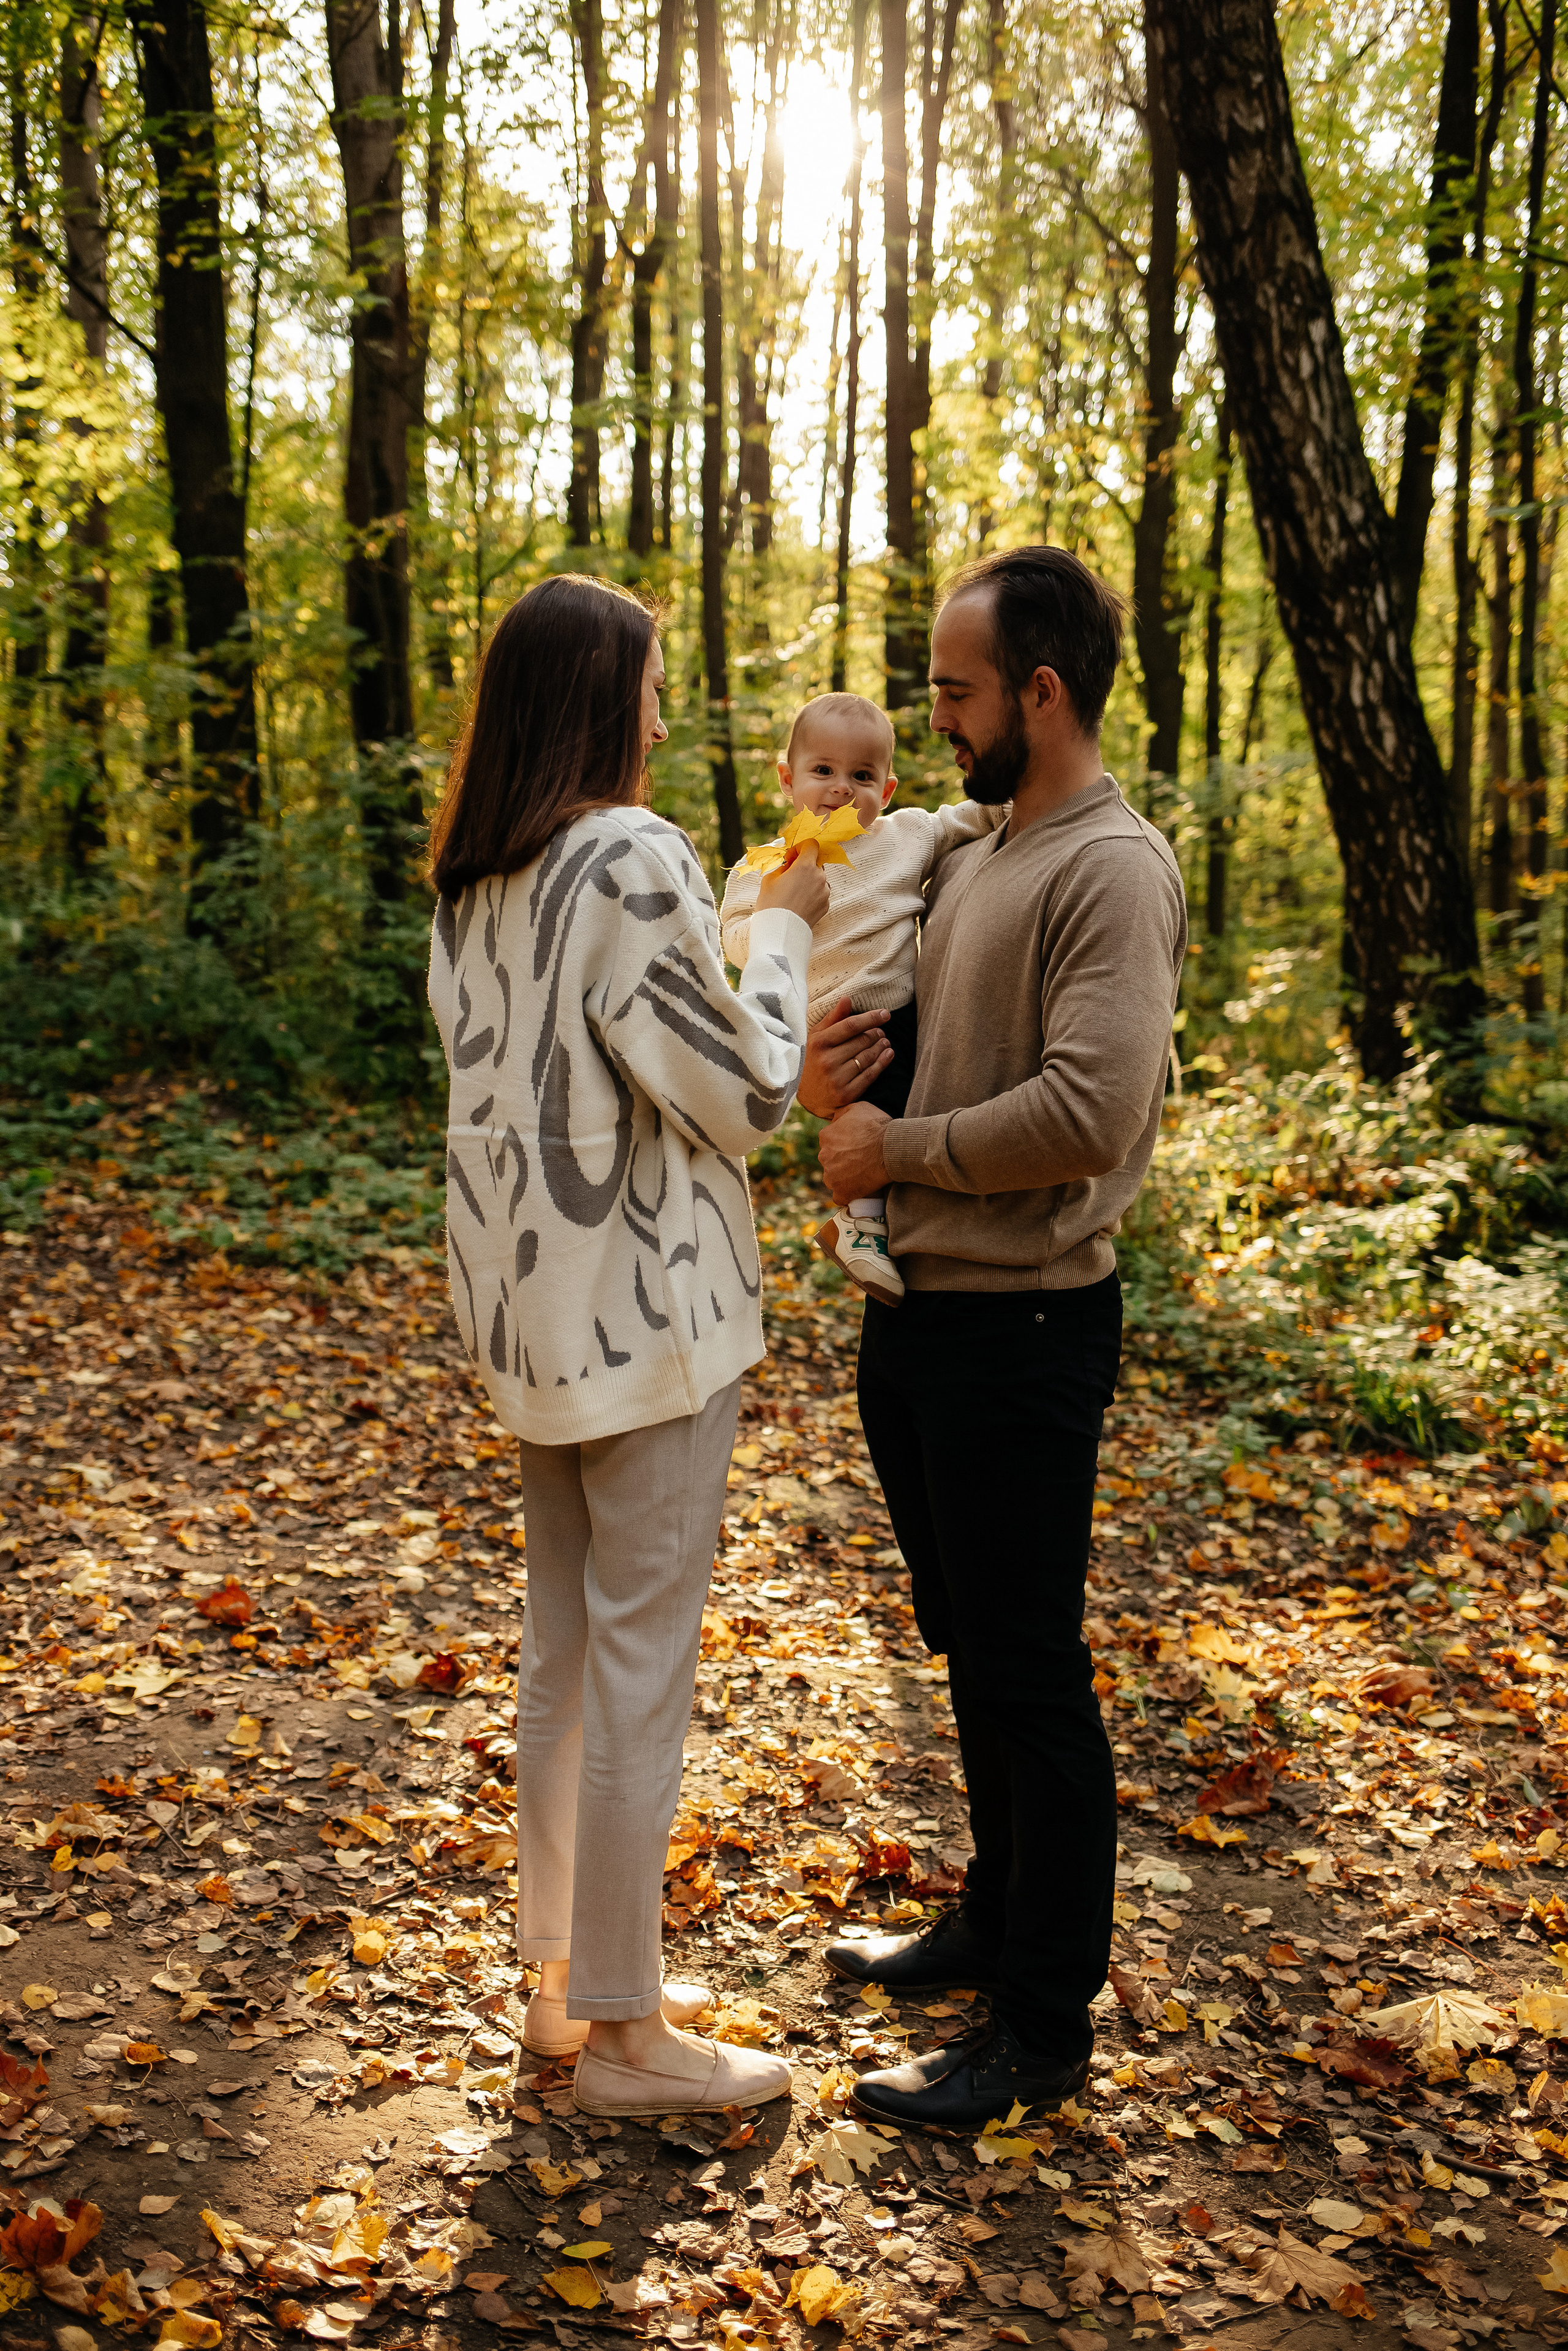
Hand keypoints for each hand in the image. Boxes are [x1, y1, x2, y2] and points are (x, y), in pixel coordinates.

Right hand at [757, 841, 829, 927]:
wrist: (780, 932)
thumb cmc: (771, 904)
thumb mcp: (770, 879)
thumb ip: (783, 867)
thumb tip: (790, 866)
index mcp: (805, 866)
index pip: (811, 845)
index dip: (800, 848)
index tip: (791, 858)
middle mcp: (819, 877)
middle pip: (815, 863)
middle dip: (803, 866)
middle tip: (789, 877)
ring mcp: (825, 892)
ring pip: (818, 879)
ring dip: (808, 881)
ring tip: (793, 894)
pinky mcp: (826, 906)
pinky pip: (820, 894)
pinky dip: (811, 895)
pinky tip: (798, 903)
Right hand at [797, 995, 892, 1116]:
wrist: (805, 1095)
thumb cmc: (812, 1060)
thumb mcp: (815, 1037)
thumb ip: (832, 1018)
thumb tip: (847, 999)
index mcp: (819, 1043)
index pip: (851, 1026)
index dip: (870, 1018)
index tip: (885, 1014)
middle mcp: (827, 1061)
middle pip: (862, 1041)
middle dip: (876, 1034)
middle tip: (881, 1032)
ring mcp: (837, 1079)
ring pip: (867, 1057)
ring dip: (881, 1047)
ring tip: (885, 1041)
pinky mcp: (846, 1093)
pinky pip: (870, 1075)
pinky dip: (882, 1063)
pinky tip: (888, 1054)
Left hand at [819, 1100, 891, 1203]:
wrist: (892, 1148)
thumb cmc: (878, 1126)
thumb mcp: (858, 1107)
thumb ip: (841, 1114)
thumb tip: (834, 1120)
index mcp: (825, 1137)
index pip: (830, 1142)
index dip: (844, 1144)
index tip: (857, 1146)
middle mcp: (823, 1156)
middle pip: (830, 1160)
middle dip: (842, 1161)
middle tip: (861, 1160)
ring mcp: (831, 1176)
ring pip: (833, 1178)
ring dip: (843, 1177)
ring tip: (862, 1174)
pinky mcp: (842, 1192)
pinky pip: (840, 1196)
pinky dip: (848, 1193)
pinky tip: (860, 1187)